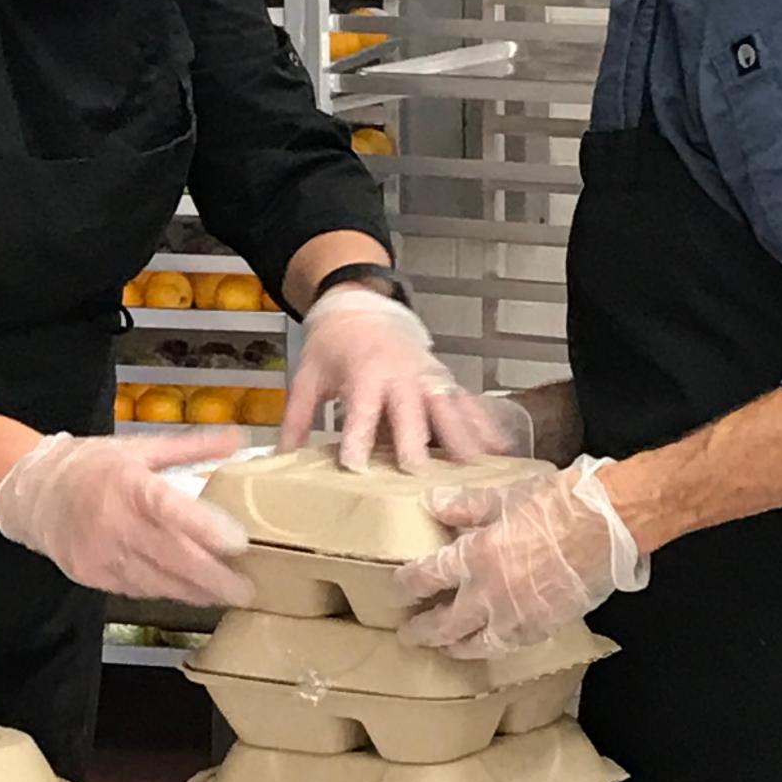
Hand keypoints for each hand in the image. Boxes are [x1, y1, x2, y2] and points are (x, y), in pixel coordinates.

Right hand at [0, 429, 251, 604]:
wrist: (34, 491)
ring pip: (156, 581)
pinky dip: (165, 591)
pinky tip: (188, 591)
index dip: (205, 529)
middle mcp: (114, 521)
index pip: (169, 509)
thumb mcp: (141, 446)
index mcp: (128, 483)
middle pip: (170, 556)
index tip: (239, 543)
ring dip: (194, 591)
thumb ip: (192, 446)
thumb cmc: (93, 465)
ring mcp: (101, 554)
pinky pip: (136, 589)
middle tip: (246, 590)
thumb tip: (238, 438)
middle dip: (213, 578)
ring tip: (226, 596)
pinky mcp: (91, 576)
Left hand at [278, 286, 526, 471]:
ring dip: (462, 436)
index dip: (357, 435)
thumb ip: (296, 418)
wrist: (361, 306)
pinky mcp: (444, 380)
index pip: (361, 408)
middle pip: (411, 410)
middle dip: (416, 440)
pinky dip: (485, 425)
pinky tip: (502, 451)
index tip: (355, 465)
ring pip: (448, 407)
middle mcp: (400, 374)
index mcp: (364, 373)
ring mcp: (427, 376)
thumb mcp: (307, 376)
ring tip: (477, 468)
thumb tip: (280, 459)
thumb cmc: (334, 345)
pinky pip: (468, 403)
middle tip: (420, 474)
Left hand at [395, 456, 649, 655]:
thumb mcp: (504, 496)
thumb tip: (432, 503)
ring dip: (454, 647)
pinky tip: (489, 644)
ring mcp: (518, 616)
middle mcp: (490, 594)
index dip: (406, 586)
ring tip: (444, 648)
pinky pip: (510, 646)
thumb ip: (465, 506)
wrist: (607, 527)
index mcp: (475, 556)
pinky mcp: (545, 627)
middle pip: (445, 622)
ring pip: (476, 644)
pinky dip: (494, 647)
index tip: (395, 593)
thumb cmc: (556, 505)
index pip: (427, 577)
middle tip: (407, 635)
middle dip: (422, 630)